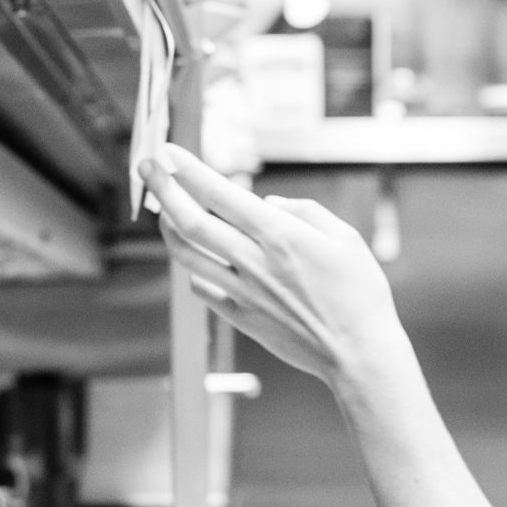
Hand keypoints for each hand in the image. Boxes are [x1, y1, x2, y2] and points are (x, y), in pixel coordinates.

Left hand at [140, 143, 410, 383]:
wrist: (357, 355)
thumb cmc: (360, 294)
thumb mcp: (345, 238)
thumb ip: (304, 211)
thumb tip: (268, 204)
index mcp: (279, 235)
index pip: (220, 194)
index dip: (189, 170)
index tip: (169, 151)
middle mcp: (253, 262)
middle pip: (190, 221)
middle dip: (162, 189)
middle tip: (146, 167)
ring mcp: (242, 293)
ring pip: (187, 256)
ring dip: (167, 228)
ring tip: (162, 211)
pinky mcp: (240, 318)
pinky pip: (202, 288)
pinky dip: (193, 268)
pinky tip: (196, 258)